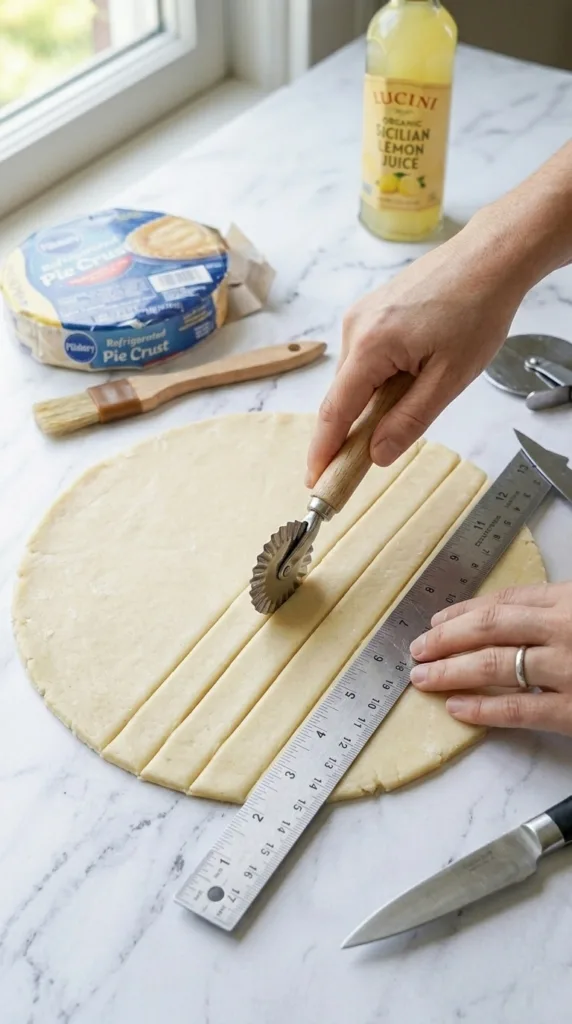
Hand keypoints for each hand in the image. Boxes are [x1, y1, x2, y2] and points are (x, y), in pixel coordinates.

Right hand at [306, 211, 529, 486]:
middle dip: (350, 432)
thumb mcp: (450, 378)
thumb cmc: (477, 310)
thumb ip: (409, 420)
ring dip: (373, 400)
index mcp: (370, 346)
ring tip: (418, 394)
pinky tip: (411, 375)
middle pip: (343, 396)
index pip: (336, 412)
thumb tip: (376, 454)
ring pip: (356, 377)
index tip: (315, 481)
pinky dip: (378, 378)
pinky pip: (365, 358)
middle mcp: (355, 328)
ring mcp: (361, 316)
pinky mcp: (372, 311)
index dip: (324, 451)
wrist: (489, 257)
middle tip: (362, 465)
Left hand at [409, 582, 571, 735]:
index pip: (504, 601)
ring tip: (423, 678)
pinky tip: (455, 707)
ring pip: (494, 665)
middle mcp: (561, 629)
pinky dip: (483, 708)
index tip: (436, 621)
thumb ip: (551, 614)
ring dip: (451, 671)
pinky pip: (519, 708)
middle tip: (418, 650)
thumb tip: (503, 623)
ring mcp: (566, 668)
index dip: (463, 611)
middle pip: (489, 628)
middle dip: (446, 638)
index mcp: (566, 601)